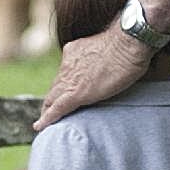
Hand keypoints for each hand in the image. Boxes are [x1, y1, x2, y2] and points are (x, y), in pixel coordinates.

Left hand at [36, 25, 151, 131]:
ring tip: (44, 123)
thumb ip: (104, 57)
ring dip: (48, 110)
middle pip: (55, 87)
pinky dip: (48, 119)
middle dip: (51, 100)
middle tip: (48, 113)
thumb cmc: (128, 44)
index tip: (62, 94)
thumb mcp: (109, 49)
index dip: (61, 85)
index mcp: (74, 52)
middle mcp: (67, 64)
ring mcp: (70, 79)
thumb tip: (114, 65)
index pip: (64, 73)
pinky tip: (41, 127)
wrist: (128, 42)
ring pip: (52, 98)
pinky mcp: (76, 93)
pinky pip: (57, 108)